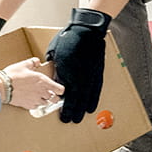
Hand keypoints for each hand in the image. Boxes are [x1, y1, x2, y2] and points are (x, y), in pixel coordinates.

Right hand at [0, 57, 64, 109]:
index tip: (58, 88)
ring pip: (46, 103)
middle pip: (55, 99)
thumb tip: (37, 61)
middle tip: (51, 94)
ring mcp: (35, 100)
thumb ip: (33, 62)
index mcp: (43, 81)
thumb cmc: (12, 76)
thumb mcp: (23, 65)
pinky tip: (31, 99)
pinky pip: (36, 106)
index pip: (60, 89)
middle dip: (54, 96)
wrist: (2, 87)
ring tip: (40, 96)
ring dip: (45, 100)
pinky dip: (36, 104)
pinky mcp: (28, 105)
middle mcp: (41, 92)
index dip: (60, 89)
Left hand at [45, 8, 111, 123]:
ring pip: (88, 97)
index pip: (65, 96)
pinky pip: (96, 90)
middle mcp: (80, 77)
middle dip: (74, 112)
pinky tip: (92, 106)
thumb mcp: (55, 54)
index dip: (64, 107)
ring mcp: (91, 76)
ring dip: (84, 108)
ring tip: (81, 117)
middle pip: (77, 100)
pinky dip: (94, 99)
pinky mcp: (98, 73)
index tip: (62, 115)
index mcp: (67, 73)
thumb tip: (53, 76)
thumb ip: (55, 68)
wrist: (87, 31)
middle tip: (71, 121)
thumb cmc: (69, 39)